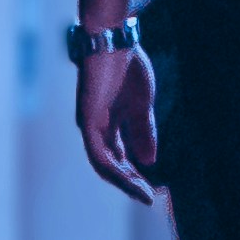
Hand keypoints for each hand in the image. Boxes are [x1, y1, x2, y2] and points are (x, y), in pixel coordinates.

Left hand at [76, 45, 159, 203]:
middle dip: (129, 182)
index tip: (151, 190)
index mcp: (108, 123)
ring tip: (142, 194)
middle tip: (147, 198)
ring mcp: (90, 124)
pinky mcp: (88, 118)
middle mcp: (95, 127)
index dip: (133, 174)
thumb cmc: (126, 67)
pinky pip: (98, 152)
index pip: (118, 156)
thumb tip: (148, 161)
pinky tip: (128, 178)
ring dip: (122, 180)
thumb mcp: (141, 106)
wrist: (114, 41)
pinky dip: (113, 167)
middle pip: (110, 164)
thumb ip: (143, 132)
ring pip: (103, 163)